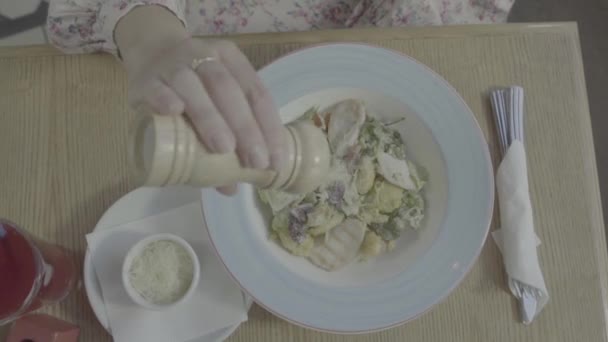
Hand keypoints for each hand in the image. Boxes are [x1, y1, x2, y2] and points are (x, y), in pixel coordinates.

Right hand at [115, 6, 284, 194]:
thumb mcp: (214, 102)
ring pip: (193, 86)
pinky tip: (174, 112)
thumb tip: (232, 188)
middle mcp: (206, 57)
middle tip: (255, 161)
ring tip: (223, 149)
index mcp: (233, 61)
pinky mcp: (144, 79)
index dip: (269, 128)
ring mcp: (173, 66)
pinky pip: (156, 88)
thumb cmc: (192, 88)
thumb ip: (227, 139)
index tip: (275, 161)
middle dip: (245, 127)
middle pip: (228, 89)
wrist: (150, 54)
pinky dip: (164, 99)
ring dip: (210, 118)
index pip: (257, 94)